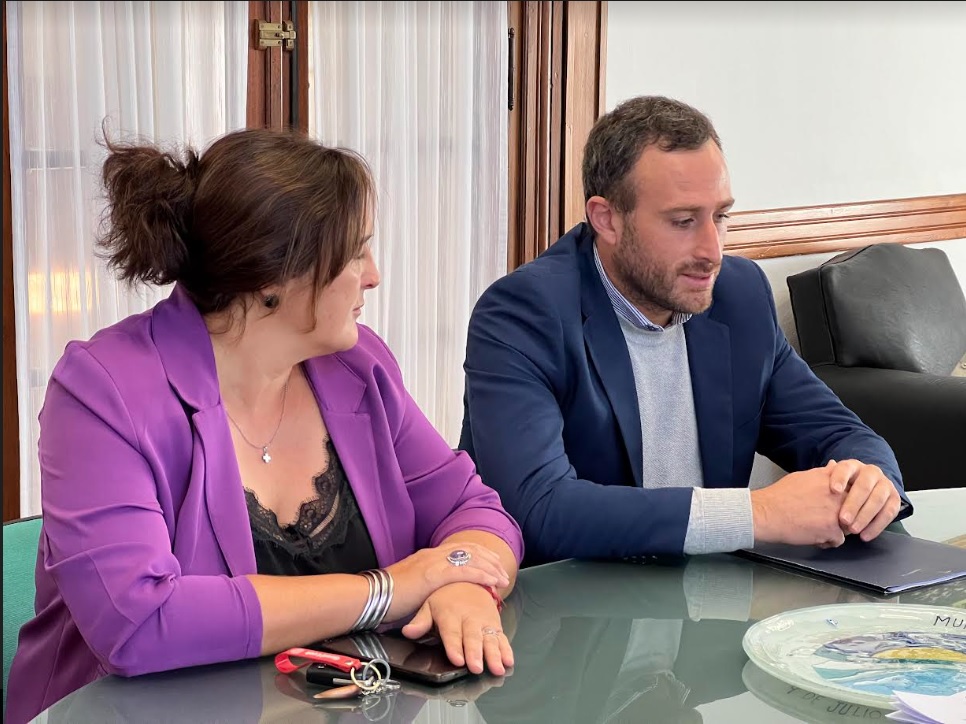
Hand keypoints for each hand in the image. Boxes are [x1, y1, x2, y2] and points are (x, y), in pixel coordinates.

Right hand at [384, 541, 509, 623]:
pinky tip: (492, 582)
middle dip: (489, 559)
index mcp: (428, 556)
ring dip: (490, 568)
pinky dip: (481, 575)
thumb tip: (436, 591)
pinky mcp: (432, 575)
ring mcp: (433, 562)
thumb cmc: (387, 597)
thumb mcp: (412, 586)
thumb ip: (426, 584)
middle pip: (470, 550)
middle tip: (503, 570)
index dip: (479, 554)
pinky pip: (464, 571)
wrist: (370, 596)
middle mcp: (432, 554)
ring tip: (503, 578)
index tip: (493, 562)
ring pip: (470, 558)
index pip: (460, 548)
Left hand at [400, 582, 512, 675]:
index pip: (451, 632)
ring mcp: (484, 622)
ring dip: (494, 654)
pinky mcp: (495, 625)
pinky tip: (509, 661)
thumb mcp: (429, 604)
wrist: (471, 578)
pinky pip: (502, 637)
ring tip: (497, 667)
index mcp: (450, 613)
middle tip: (476, 667)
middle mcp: (469, 618)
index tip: (457, 659)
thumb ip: (420, 621)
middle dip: (474, 652)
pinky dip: (507, 649)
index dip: (454, 646)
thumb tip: (408, 631)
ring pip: (489, 638)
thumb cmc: (446, 596)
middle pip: (472, 637)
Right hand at [750, 467, 845, 546]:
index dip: (844, 499)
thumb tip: (833, 464)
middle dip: (842, 515)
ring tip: (816, 527)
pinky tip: (813, 536)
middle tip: (822, 517)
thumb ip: (823, 473)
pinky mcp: (833, 530)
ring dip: (835, 529)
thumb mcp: (803, 476)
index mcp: (832, 479)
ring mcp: (838, 512)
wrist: (766, 513)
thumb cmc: (780, 495)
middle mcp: (838, 493)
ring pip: (849, 526)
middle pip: (853, 508)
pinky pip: (839, 540)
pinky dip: (827, 541)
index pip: (853, 489)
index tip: (834, 504)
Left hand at [825, 459, 902, 541]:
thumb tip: (821, 474)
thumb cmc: (842, 490)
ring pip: (877, 499)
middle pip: (863, 486)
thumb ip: (826, 480)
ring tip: (853, 530)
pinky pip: (889, 513)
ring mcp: (885, 484)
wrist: (867, 491)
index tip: (834, 490)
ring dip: (865, 516)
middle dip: (853, 504)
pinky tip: (865, 535)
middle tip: (843, 520)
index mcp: (853, 466)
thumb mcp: (832, 483)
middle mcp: (871, 472)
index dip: (840, 478)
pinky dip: (877, 526)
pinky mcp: (895, 499)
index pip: (846, 468)